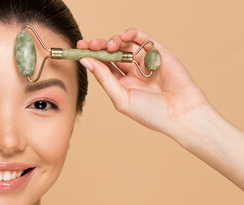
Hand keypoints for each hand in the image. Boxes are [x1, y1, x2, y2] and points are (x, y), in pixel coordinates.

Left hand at [76, 28, 208, 137]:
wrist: (181, 114)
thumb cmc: (151, 113)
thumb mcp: (121, 97)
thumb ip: (104, 78)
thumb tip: (86, 61)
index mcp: (122, 84)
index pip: (103, 66)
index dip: (91, 56)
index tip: (79, 48)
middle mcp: (133, 71)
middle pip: (112, 53)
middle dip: (100, 46)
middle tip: (90, 44)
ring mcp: (146, 62)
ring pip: (126, 44)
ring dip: (115, 40)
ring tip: (110, 44)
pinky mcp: (160, 54)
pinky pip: (145, 40)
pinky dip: (134, 34)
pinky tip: (124, 35)